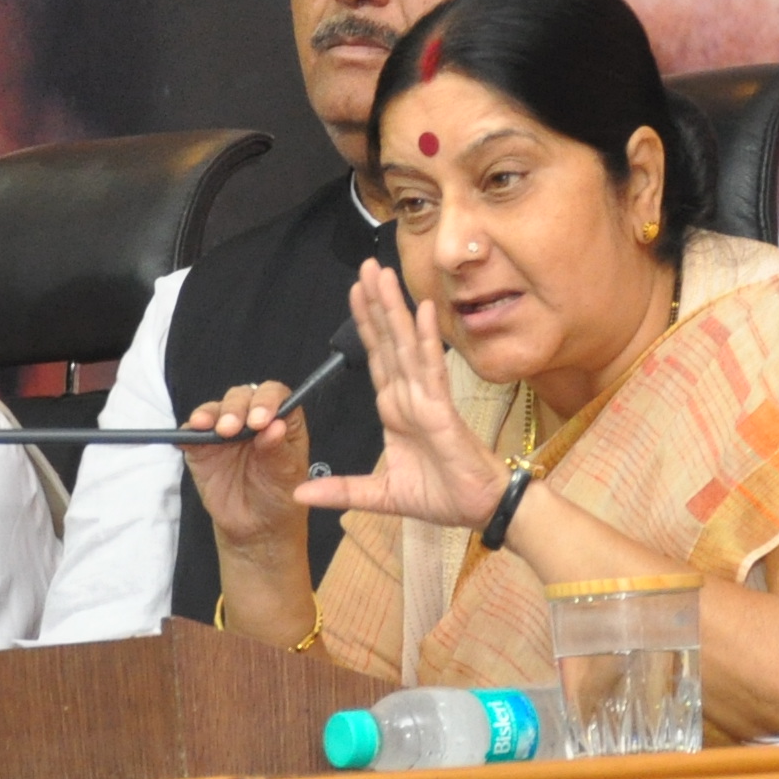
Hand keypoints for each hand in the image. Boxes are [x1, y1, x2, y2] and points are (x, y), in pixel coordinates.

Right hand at [182, 376, 318, 553]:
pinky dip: (188, 432)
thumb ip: (278, 450)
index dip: (267, 401)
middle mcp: (251, 418)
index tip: (260, 420)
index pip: (274, 395)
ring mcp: (224, 431)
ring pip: (214, 409)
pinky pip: (191, 434)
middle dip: (236, 408)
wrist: (256, 527)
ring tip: (209, 427)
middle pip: (241, 397)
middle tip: (232, 428)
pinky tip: (188, 437)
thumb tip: (274, 427)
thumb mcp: (286, 475)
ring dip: (210, 414)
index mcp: (279, 418)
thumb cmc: (279, 495)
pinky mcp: (201, 448)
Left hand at [307, 259, 515, 530]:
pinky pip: (432, 369)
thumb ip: (341, 491)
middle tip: (366, 267)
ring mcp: (427, 399)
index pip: (376, 359)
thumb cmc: (443, 497)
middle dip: (375, 304)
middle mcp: (409, 397)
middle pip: (388, 342)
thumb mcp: (380, 496)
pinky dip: (427, 339)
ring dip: (394, 310)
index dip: (365, 325)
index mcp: (395, 411)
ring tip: (383, 275)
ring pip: (406, 346)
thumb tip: (299, 492)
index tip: (354, 293)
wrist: (479, 511)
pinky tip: (422, 309)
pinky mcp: (443, 409)